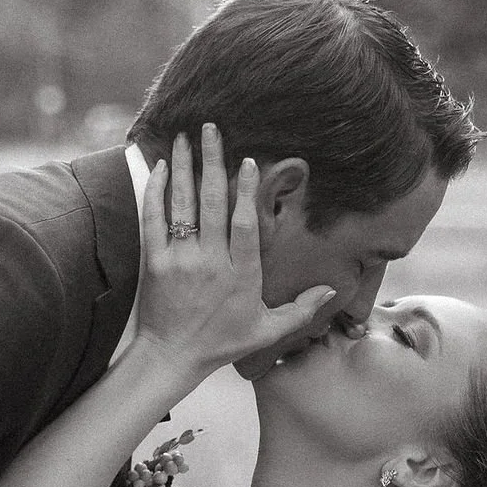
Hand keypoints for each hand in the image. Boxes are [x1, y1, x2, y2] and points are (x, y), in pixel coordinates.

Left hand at [137, 124, 332, 379]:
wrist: (171, 357)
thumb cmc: (220, 344)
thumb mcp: (266, 330)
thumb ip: (301, 308)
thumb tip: (333, 290)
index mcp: (241, 273)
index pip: (245, 222)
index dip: (247, 189)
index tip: (248, 160)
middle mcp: (211, 261)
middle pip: (213, 201)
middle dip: (212, 160)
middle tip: (211, 128)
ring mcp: (181, 260)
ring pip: (183, 204)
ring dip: (185, 166)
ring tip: (185, 136)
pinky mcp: (155, 262)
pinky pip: (154, 218)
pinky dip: (157, 191)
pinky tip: (162, 167)